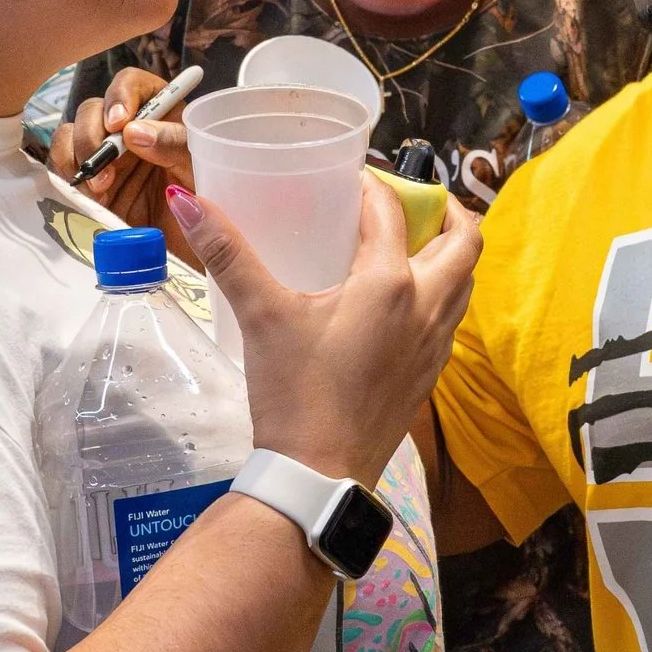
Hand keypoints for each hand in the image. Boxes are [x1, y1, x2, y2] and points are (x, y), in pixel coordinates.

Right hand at [50, 67, 198, 262]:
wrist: (201, 244)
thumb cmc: (210, 196)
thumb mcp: (201, 167)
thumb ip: (173, 144)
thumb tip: (133, 131)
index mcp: (159, 112)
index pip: (130, 85)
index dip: (119, 97)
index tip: (118, 124)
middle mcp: (127, 129)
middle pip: (92, 110)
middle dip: (91, 137)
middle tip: (105, 171)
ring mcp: (105, 157)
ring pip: (70, 137)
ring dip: (76, 159)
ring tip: (97, 190)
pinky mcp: (90, 185)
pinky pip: (64, 171)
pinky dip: (67, 181)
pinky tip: (89, 200)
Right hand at [166, 176, 481, 483]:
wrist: (319, 473)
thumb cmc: (294, 391)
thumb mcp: (260, 314)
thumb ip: (228, 253)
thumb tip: (185, 200)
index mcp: (391, 282)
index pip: (392, 210)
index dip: (373, 184)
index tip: (351, 178)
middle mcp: (427, 306)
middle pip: (465, 239)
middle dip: (445, 210)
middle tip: (412, 198)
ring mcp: (435, 343)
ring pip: (466, 280)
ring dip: (450, 252)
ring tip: (413, 242)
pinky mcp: (430, 374)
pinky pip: (452, 317)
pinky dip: (441, 293)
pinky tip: (403, 302)